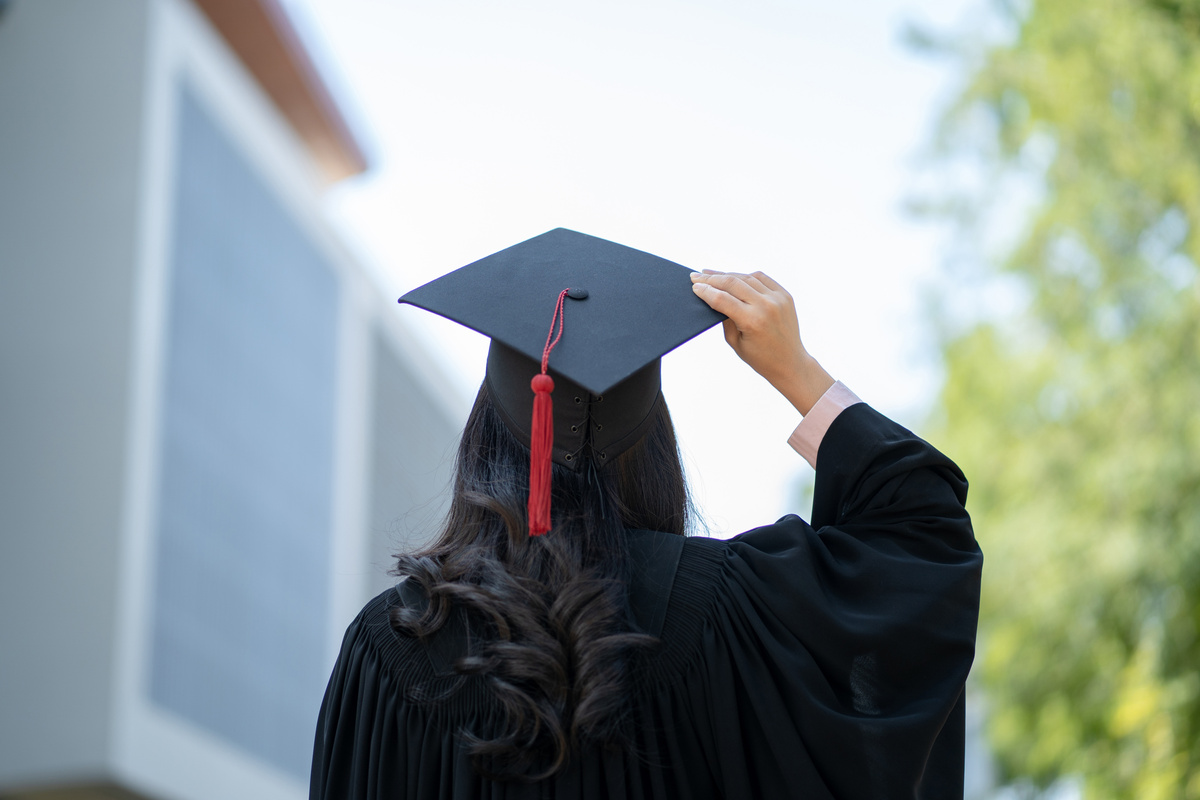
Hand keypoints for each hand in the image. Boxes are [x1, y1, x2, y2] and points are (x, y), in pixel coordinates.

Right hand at [691, 270, 834, 414]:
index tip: (694, 286)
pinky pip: (761, 278)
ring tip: (712, 274)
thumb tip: (713, 297)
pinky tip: (734, 277)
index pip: (722, 299)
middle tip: (696, 276)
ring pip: (746, 277)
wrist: (790, 362)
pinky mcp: (784, 295)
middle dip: (712, 278)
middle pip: (732, 283)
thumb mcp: (735, 342)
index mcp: (752, 321)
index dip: (706, 291)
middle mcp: (766, 306)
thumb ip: (724, 319)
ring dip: (727, 274)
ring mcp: (778, 298)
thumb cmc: (761, 358)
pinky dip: (746, 276)